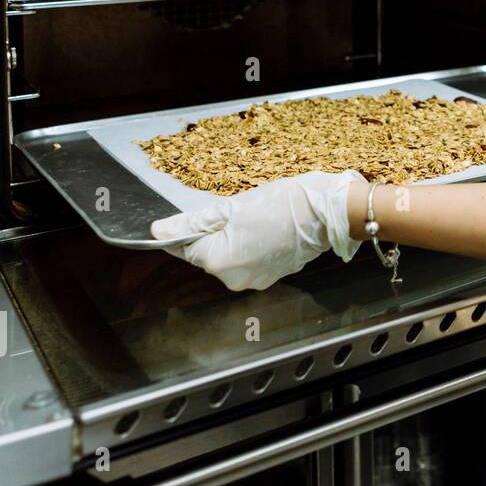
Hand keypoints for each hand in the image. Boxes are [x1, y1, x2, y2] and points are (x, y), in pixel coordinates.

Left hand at [150, 170, 366, 290]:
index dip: (191, 228)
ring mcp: (253, 282)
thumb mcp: (231, 207)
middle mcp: (233, 279)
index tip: (207, 215)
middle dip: (215, 235)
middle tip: (237, 213)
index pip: (185, 247)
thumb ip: (192, 222)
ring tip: (255, 220)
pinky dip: (251, 249)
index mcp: (218, 261)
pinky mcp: (270, 278)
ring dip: (233, 242)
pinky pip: (248, 263)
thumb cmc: (282, 204)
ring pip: (229, 259)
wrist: (326, 213)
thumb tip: (159, 231)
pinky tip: (267, 231)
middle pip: (207, 255)